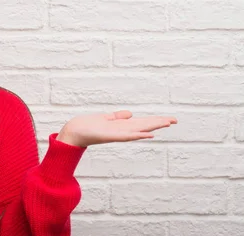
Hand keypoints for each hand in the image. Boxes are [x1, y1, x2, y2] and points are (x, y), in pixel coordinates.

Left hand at [57, 110, 177, 146]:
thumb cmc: (89, 126)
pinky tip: (149, 134)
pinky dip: (138, 135)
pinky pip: (127, 136)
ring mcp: (118, 134)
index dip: (155, 120)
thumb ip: (118, 117)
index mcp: (122, 125)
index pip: (142, 122)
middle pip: (144, 125)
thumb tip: (130, 114)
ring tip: (167, 123)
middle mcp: (122, 130)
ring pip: (139, 130)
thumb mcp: (106, 118)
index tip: (169, 119)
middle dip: (159, 122)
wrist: (75, 131)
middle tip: (175, 120)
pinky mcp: (111, 136)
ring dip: (153, 127)